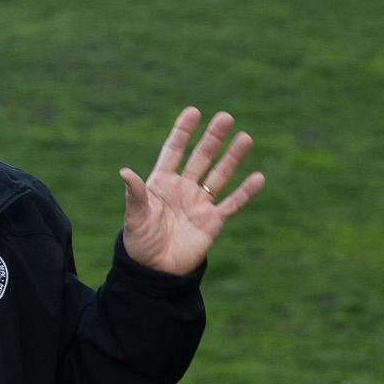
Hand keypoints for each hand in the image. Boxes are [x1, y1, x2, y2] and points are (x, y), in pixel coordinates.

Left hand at [118, 107, 264, 276]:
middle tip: (226, 117)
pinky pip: (232, 204)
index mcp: (162, 183)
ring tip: (245, 137)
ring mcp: (200, 204)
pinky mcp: (213, 222)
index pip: (174, 150)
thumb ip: (135, 194)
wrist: (155, 271)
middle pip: (201, 157)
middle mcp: (183, 188)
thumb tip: (125, 172)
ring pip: (220, 175)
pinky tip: (259, 177)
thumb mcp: (135, 217)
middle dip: (213, 138)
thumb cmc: (140, 242)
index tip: (194, 111)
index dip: (183, 132)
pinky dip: (245, 192)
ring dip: (232, 157)